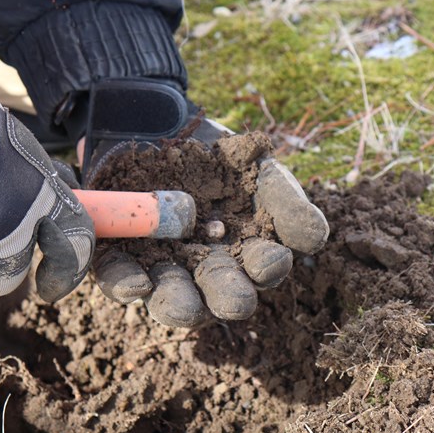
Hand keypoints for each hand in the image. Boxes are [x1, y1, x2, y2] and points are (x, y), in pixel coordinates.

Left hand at [79, 79, 327, 326]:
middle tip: (234, 301)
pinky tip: (135, 285)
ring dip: (176, 303)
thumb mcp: (259, 171)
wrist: (158, 127)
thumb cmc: (217, 157)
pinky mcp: (118, 257)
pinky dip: (125, 283)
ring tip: (181, 305)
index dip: (266, 268)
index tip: (268, 261)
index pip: (259, 270)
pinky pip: (118, 277)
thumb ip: (287, 203)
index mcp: (242, 255)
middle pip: (215, 295)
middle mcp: (203, 271)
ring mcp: (160, 267)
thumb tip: (315, 240)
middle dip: (225, 298)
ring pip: (168, 296)